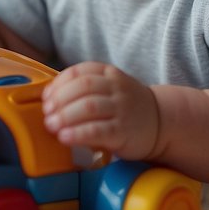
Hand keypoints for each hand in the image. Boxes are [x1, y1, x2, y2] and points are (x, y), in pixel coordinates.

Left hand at [41, 62, 159, 159]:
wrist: (161, 122)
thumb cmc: (125, 107)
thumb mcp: (110, 89)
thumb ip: (85, 90)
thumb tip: (49, 101)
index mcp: (109, 74)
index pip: (79, 72)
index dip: (59, 84)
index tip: (47, 98)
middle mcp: (116, 88)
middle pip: (82, 87)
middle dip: (59, 100)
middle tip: (47, 114)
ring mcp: (121, 109)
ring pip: (89, 107)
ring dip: (65, 116)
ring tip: (51, 126)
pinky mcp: (123, 131)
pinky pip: (98, 130)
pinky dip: (78, 133)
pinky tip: (65, 138)